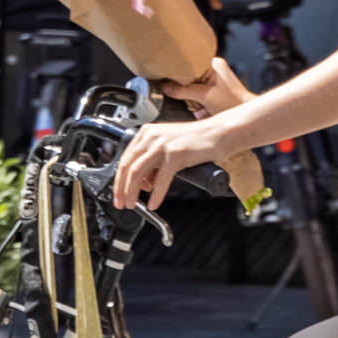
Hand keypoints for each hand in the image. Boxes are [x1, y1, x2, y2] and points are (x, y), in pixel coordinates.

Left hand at [110, 109, 240, 212]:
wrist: (219, 133)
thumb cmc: (197, 141)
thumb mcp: (168, 147)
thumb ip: (153, 162)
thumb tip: (142, 183)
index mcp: (147, 132)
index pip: (124, 158)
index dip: (119, 179)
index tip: (118, 193)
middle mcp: (151, 136)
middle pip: (127, 166)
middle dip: (121, 188)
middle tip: (120, 203)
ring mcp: (163, 144)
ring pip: (137, 172)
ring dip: (132, 192)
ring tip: (133, 204)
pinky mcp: (175, 154)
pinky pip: (161, 180)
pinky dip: (156, 195)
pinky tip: (154, 204)